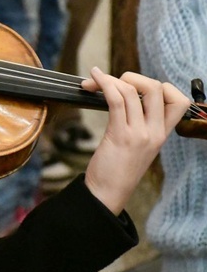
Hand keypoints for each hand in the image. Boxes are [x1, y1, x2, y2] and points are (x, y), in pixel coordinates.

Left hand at [81, 68, 189, 214]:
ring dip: (110, 79)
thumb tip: (124, 96)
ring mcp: (139, 134)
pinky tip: (93, 79)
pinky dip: (103, 84)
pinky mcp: (120, 135)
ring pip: (132, 91)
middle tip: (113, 83)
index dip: (160, 86)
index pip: (179, 101)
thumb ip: (138, 124)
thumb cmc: (116, 169)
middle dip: (133, 77)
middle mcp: (155, 132)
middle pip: (157, 88)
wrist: (107, 194)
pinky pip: (116, 100)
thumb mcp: (136, 145)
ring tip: (94, 80)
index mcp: (162, 134)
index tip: (137, 88)